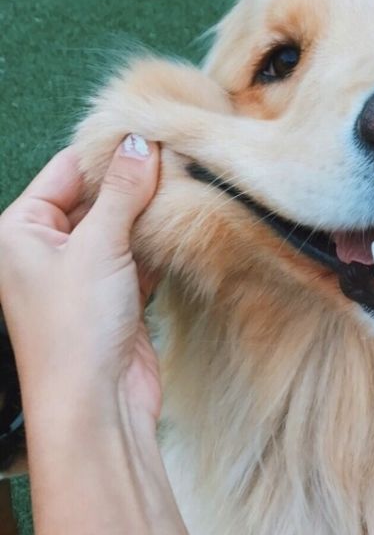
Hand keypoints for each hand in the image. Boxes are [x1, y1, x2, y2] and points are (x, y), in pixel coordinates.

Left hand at [0, 136, 160, 438]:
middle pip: (96, 196)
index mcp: (21, 230)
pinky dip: (161, 242)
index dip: (108, 150)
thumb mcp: (97, 246)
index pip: (66, 171)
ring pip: (122, 226)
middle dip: (135, 180)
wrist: (96, 407)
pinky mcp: (117, 298)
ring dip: (152, 211)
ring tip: (190, 182)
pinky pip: (140, 256)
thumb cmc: (74, 329)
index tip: (151, 127)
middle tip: (180, 153)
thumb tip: (142, 141)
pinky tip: (186, 223)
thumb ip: (122, 191)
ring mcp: (84, 275)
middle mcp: (48, 250)